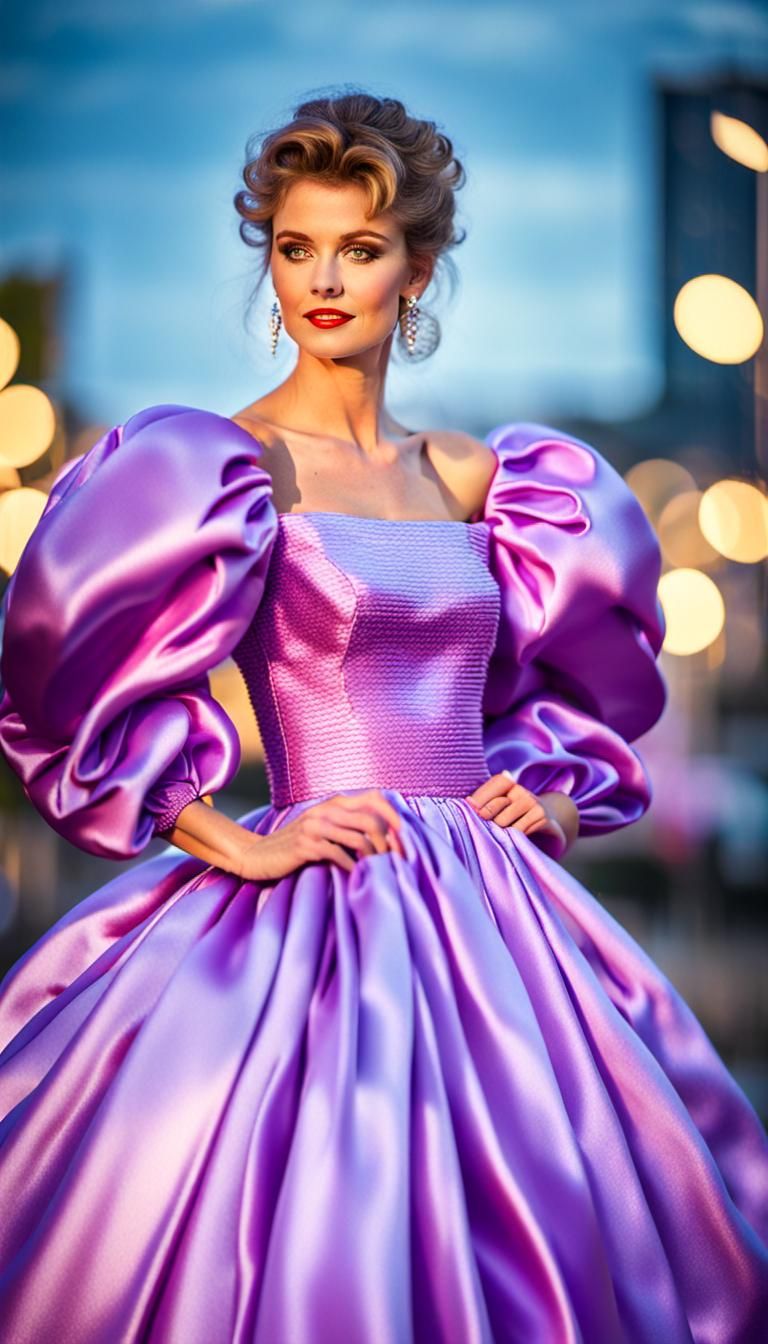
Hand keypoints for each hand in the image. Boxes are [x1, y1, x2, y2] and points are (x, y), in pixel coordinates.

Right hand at [233, 789, 405, 881]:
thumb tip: (386, 836)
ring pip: (359, 838)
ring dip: (375, 858)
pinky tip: (357, 876)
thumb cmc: (296, 845)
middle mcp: (326, 809)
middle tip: (398, 861)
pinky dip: (354, 867)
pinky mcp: (306, 846)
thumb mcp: (323, 828)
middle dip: (390, 843)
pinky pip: (339, 854)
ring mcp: (315, 826)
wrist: (257, 855)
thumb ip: (348, 825)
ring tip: (380, 871)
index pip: (375, 798)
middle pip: (372, 820)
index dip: (395, 816)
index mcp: (334, 802)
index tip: (406, 838)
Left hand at [465, 770, 569, 856]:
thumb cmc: (515, 818)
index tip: (471, 811)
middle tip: (488, 828)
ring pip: (504, 821)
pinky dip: (513, 839)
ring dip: (499, 832)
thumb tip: (468, 803)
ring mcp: (533, 803)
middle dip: (487, 820)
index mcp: (508, 784)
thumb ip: (484, 803)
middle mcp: (521, 791)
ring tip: (504, 834)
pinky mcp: (542, 818)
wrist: (549, 827)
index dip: (480, 797)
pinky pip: (518, 831)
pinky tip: (515, 839)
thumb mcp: (501, 808)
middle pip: (494, 806)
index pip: (494, 784)